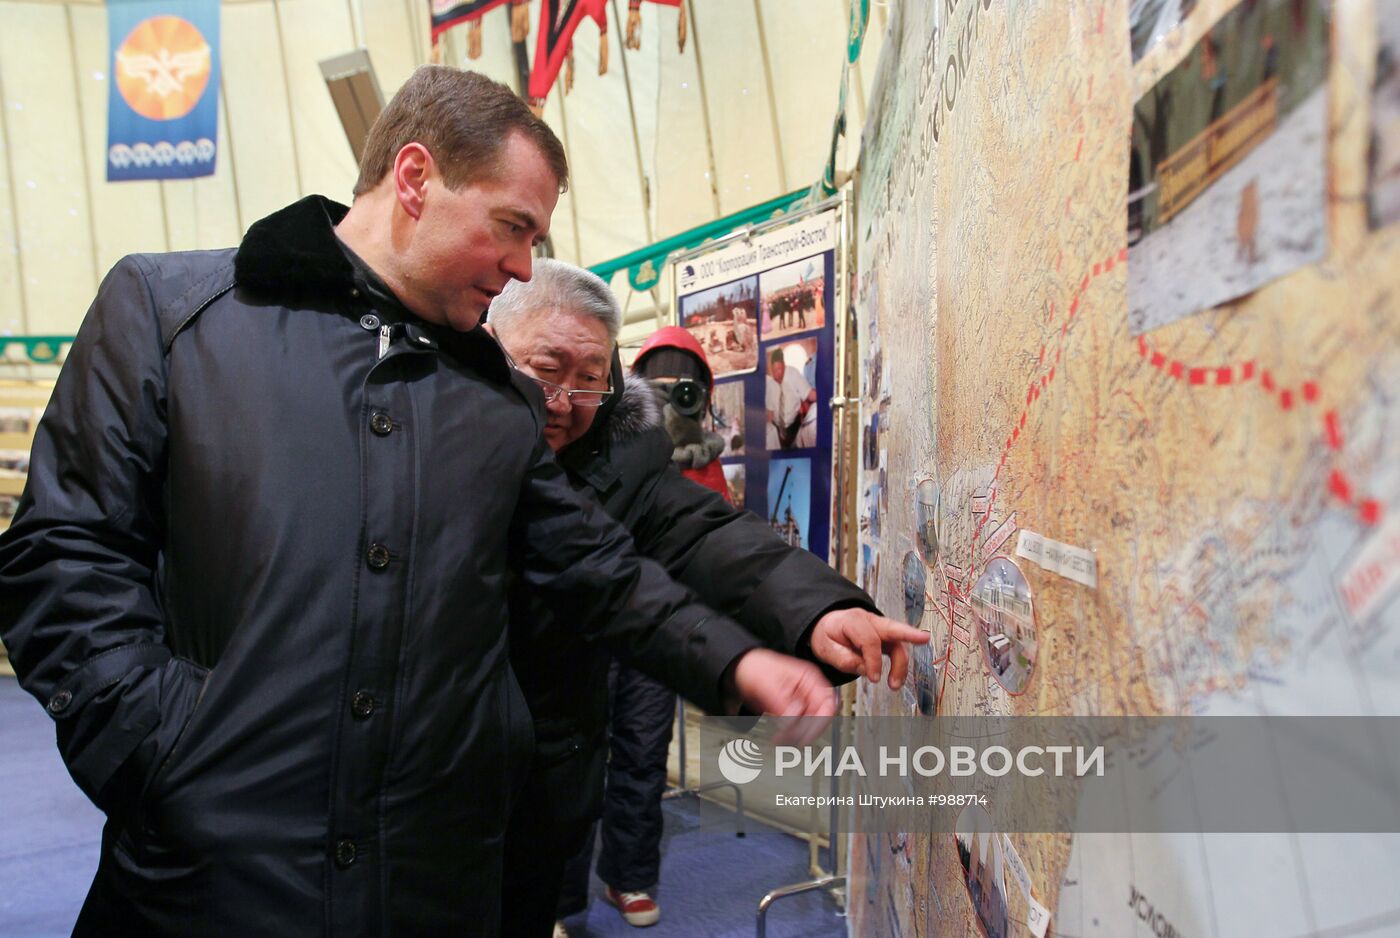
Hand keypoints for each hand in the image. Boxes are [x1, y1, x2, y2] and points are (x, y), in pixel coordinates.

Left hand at [728, 648, 835, 744]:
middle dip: (805, 731)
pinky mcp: (793, 713)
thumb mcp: (767, 682)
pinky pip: (796, 729)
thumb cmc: (755, 667)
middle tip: (790, 740)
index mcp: (810, 679)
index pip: (828, 704)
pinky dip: (789, 736)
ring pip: (809, 726)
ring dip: (796, 737)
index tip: (807, 735)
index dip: (820, 721)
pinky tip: (778, 739)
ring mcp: (802, 703)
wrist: (741, 670)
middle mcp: (809, 692)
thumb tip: (793, 719)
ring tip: (780, 741)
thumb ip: (782, 701)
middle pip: (820, 718)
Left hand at [808, 609, 930, 689]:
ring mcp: (880, 627)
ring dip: (901, 664)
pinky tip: (898, 676)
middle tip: (923, 641)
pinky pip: (898, 647)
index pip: (869, 639)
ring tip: (895, 684)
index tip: (874, 678)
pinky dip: (900, 662)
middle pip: (893, 628)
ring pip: (899, 642)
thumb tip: (865, 669)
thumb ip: (843, 659)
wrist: (827, 626)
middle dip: (910, 634)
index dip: (874, 661)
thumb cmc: (827, 635)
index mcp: (853, 620)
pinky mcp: (885, 637)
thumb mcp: (825, 647)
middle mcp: (870, 620)